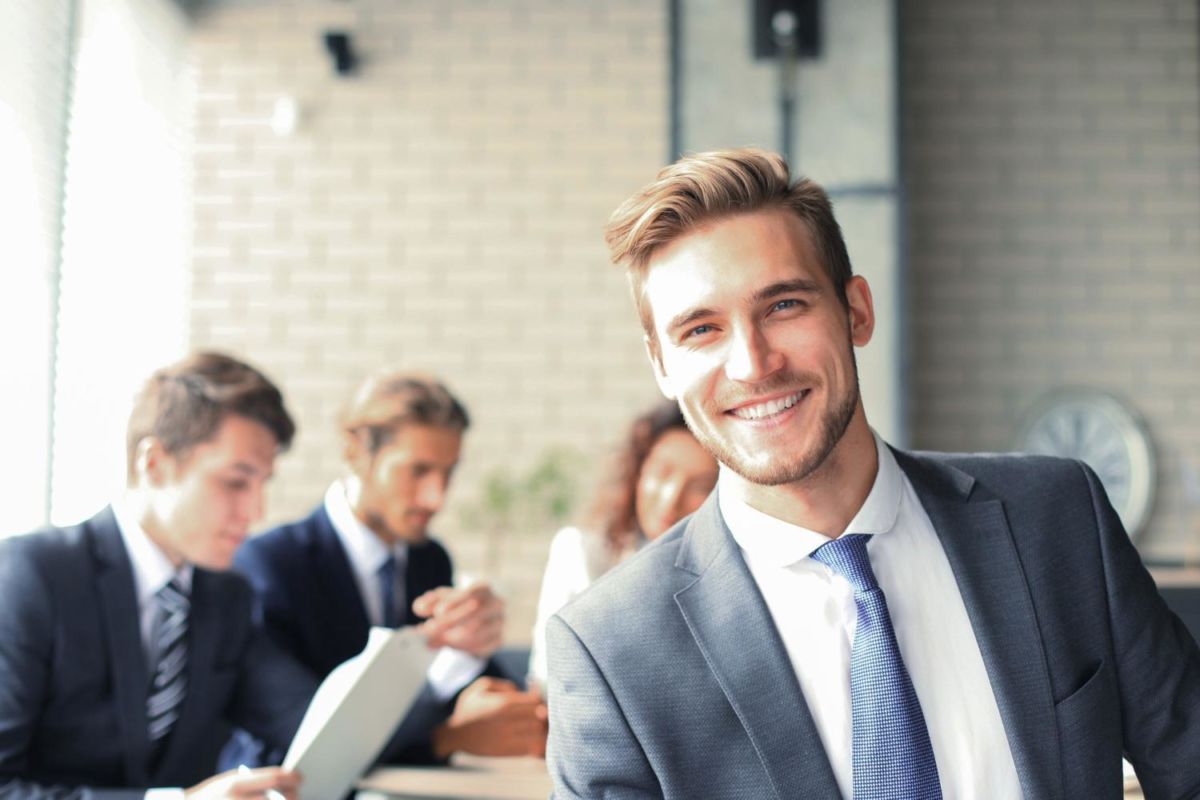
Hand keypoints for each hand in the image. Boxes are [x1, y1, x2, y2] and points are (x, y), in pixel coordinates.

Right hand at [184, 766, 300, 798]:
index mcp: (235, 785)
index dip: (291, 777)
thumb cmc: (208, 797)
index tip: (300, 777)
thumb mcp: (227, 782)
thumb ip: (253, 782)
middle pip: (279, 799)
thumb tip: (283, 782)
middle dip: (292, 796)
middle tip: (297, 794)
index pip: (274, 777)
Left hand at [412, 583, 503, 658]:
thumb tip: (420, 608)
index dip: (455, 602)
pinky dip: (463, 648)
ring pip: (478, 632)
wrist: (479, 617)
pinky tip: (449, 647)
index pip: (472, 593)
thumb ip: (430, 601)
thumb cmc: (459, 605)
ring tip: (433, 641)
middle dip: (450, 622)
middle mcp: (496, 604)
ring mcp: (499, 623)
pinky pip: (481, 647)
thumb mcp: (443, 599)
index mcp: (484, 588)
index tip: (437, 612)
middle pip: (476, 612)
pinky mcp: (499, 640)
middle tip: (428, 630)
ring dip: (452, 638)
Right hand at [432, 676, 547, 758]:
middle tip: (543, 714)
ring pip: (539, 734)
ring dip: (543, 730)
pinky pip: (532, 749)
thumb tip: (521, 690)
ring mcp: (508, 738)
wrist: (454, 735)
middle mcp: (507, 721)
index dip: (540, 700)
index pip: (535, 701)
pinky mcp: (507, 752)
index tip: (537, 701)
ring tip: (540, 726)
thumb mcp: (481, 687)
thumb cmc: (468, 708)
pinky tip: (535, 739)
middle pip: (541, 717)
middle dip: (544, 715)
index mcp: (503, 703)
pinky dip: (538, 744)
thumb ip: (504, 684)